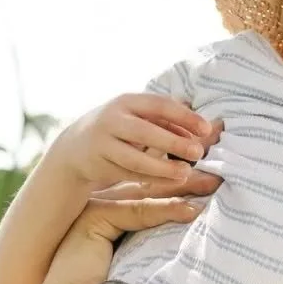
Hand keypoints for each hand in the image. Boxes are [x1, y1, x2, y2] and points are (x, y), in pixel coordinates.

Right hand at [36, 171, 220, 283]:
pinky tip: (191, 210)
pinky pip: (138, 212)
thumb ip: (155, 246)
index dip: (181, 186)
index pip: (152, 194)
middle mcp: (102, 206)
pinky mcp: (94, 218)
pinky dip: (167, 211)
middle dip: (187, 178)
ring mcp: (96, 209)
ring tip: (215, 184)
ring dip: (183, 188)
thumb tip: (192, 235)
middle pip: (152, 188)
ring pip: (148, 194)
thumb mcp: (137, 266)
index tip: (211, 181)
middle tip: (220, 172)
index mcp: (111, 216)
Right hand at [51, 94, 222, 190]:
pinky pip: (129, 173)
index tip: (206, 129)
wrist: (76, 148)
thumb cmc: (120, 130)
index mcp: (127, 102)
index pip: (159, 105)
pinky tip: (171, 181)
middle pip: (146, 131)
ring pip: (135, 158)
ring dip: (162, 167)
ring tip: (185, 173)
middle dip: (174, 142)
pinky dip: (151, 178)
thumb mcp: (139, 118)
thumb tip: (204, 129)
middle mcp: (113, 119)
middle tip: (198, 152)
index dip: (184, 117)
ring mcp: (104, 143)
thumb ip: (168, 121)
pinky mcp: (100, 164)